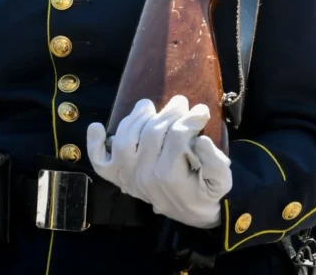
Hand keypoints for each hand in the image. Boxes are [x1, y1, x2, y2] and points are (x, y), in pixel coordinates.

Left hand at [87, 96, 231, 228]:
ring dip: (136, 118)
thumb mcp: (222, 180)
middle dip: (169, 113)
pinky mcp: (119, 177)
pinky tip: (96, 127)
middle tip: (181, 102)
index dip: (190, 120)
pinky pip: (101, 162)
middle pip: (150, 133)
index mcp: (170, 178)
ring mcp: (128, 177)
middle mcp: (144, 178)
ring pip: (124, 139)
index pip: (176, 137)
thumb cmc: (207, 191)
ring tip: (150, 106)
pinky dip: (94, 145)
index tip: (202, 111)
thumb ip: (216, 163)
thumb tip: (201, 141)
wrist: (192, 212)